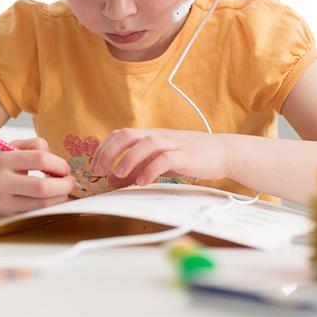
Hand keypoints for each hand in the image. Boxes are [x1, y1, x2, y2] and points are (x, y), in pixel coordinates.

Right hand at [0, 138, 75, 220]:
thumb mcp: (10, 148)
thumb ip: (35, 145)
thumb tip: (56, 158)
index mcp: (5, 160)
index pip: (40, 159)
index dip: (59, 164)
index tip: (64, 168)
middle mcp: (3, 182)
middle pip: (43, 187)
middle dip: (64, 185)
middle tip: (69, 182)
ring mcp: (6, 203)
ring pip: (42, 205)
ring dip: (60, 198)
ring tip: (61, 192)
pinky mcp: (9, 217)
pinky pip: (37, 214)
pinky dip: (50, 208)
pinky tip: (51, 201)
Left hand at [88, 128, 229, 187]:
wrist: (222, 152)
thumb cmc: (189, 156)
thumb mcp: (158, 161)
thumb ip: (137, 168)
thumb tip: (113, 180)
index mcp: (150, 135)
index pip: (120, 134)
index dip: (104, 148)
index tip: (95, 165)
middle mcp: (158, 136)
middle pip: (128, 134)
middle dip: (109, 152)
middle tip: (99, 170)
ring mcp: (172, 144)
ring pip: (146, 144)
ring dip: (128, 159)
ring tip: (117, 176)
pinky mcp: (185, 156)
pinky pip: (165, 159)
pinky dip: (151, 169)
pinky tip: (142, 182)